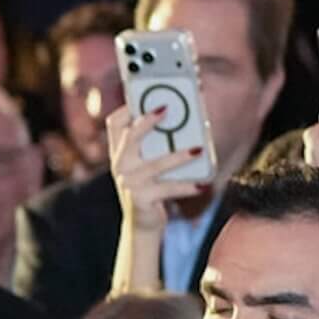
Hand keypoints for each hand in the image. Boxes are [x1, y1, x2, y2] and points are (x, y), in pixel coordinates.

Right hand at [106, 103, 209, 235]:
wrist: (142, 224)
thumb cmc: (151, 187)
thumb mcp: (149, 163)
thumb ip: (157, 144)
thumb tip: (188, 121)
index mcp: (120, 151)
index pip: (115, 123)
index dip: (128, 107)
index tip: (146, 95)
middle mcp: (120, 165)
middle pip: (129, 137)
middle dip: (147, 121)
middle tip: (167, 108)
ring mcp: (128, 182)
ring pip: (155, 164)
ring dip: (178, 156)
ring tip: (198, 148)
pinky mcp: (141, 199)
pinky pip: (168, 189)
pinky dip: (187, 187)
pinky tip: (203, 184)